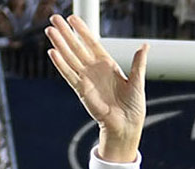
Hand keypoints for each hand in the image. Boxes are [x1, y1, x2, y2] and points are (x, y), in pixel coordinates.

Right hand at [45, 14, 147, 163]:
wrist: (126, 125)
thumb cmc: (132, 105)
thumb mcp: (137, 80)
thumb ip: (139, 63)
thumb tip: (145, 46)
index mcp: (107, 65)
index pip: (92, 43)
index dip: (82, 30)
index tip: (72, 18)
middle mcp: (94, 70)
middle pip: (76, 47)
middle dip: (65, 33)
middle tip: (54, 18)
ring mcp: (87, 79)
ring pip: (70, 58)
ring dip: (59, 44)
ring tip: (49, 30)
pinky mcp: (82, 91)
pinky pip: (69, 75)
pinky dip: (61, 64)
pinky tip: (53, 52)